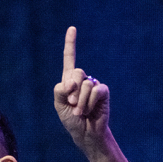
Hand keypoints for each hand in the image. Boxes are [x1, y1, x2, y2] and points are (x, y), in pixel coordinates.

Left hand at [53, 26, 110, 156]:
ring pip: (85, 84)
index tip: (72, 28)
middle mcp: (82, 80)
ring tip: (80, 112)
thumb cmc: (71, 120)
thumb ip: (59, 91)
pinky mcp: (103, 92)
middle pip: (76, 72)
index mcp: (69, 81)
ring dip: (80, 101)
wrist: (85, 133)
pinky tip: (89, 111)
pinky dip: (89, 102)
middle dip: (72, 90)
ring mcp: (93, 85)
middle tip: (71, 103)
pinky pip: (96, 90)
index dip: (71, 44)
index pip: (70, 59)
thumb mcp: (59, 106)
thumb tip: (70, 83)